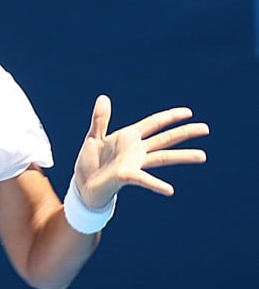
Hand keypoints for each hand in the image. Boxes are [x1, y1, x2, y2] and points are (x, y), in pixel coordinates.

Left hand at [73, 95, 208, 207]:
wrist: (82, 186)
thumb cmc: (89, 164)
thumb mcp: (93, 137)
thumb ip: (100, 119)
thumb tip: (103, 97)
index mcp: (128, 138)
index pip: (153, 124)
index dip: (170, 117)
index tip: (188, 112)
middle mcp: (136, 151)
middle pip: (164, 138)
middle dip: (184, 132)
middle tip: (206, 128)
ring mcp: (133, 164)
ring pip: (162, 157)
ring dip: (182, 156)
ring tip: (203, 155)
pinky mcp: (126, 176)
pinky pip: (143, 180)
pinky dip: (156, 184)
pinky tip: (169, 190)